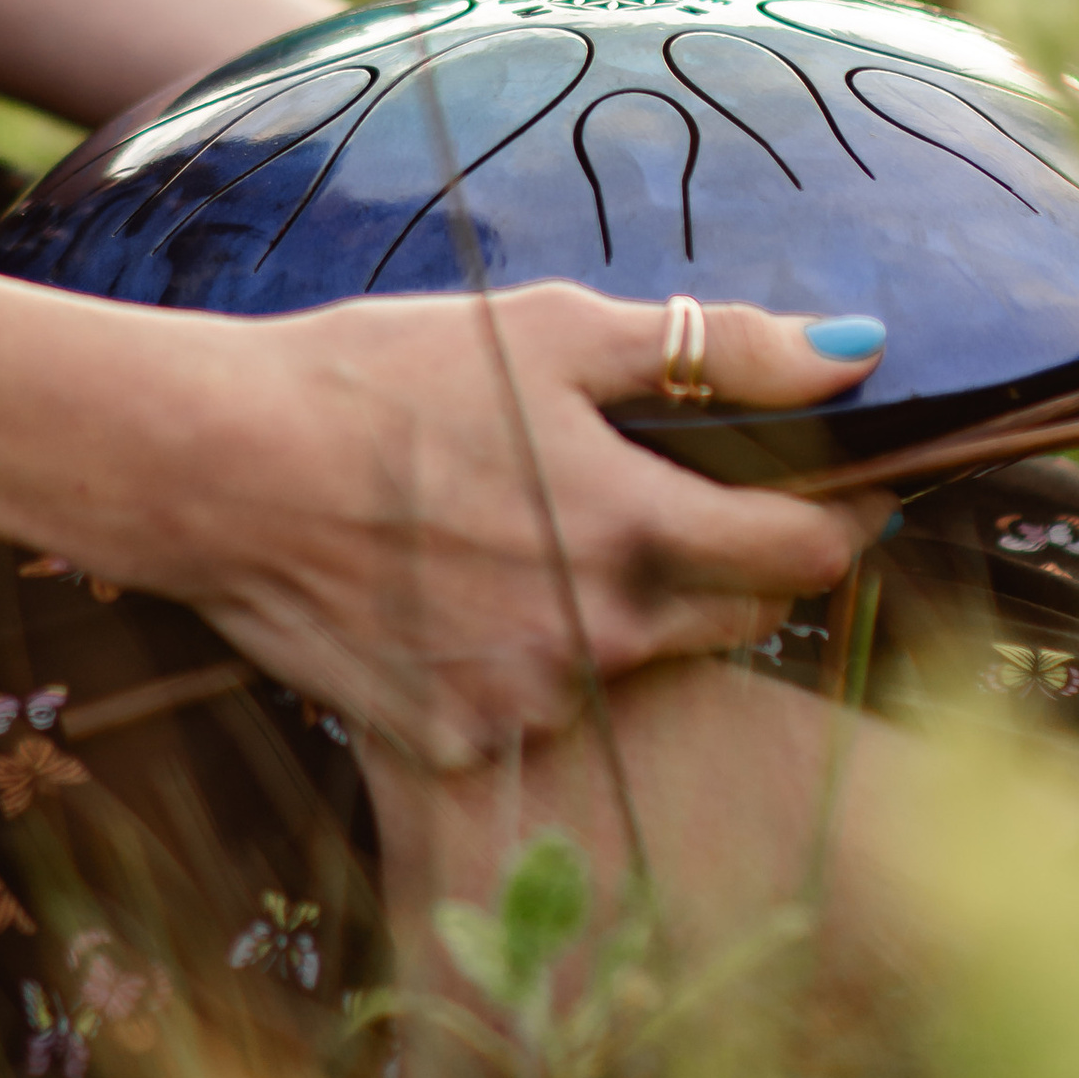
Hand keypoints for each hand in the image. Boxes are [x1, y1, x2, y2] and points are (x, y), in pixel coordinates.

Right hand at [126, 281, 895, 767]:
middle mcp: (599, 639)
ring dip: (638, 604)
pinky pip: (542, 702)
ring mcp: (527, 703)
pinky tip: (473, 585)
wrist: (218, 469)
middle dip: (749, 557)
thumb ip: (717, 348)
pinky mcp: (457, 744)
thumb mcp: (552, 333)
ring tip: (556, 522)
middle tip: (701, 488)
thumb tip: (860, 351)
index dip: (849, 513)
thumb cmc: (385, 376)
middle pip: (740, 616)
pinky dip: (535, 651)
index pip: (807, 551)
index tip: (856, 483)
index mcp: (636, 531)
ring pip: (642, 659)